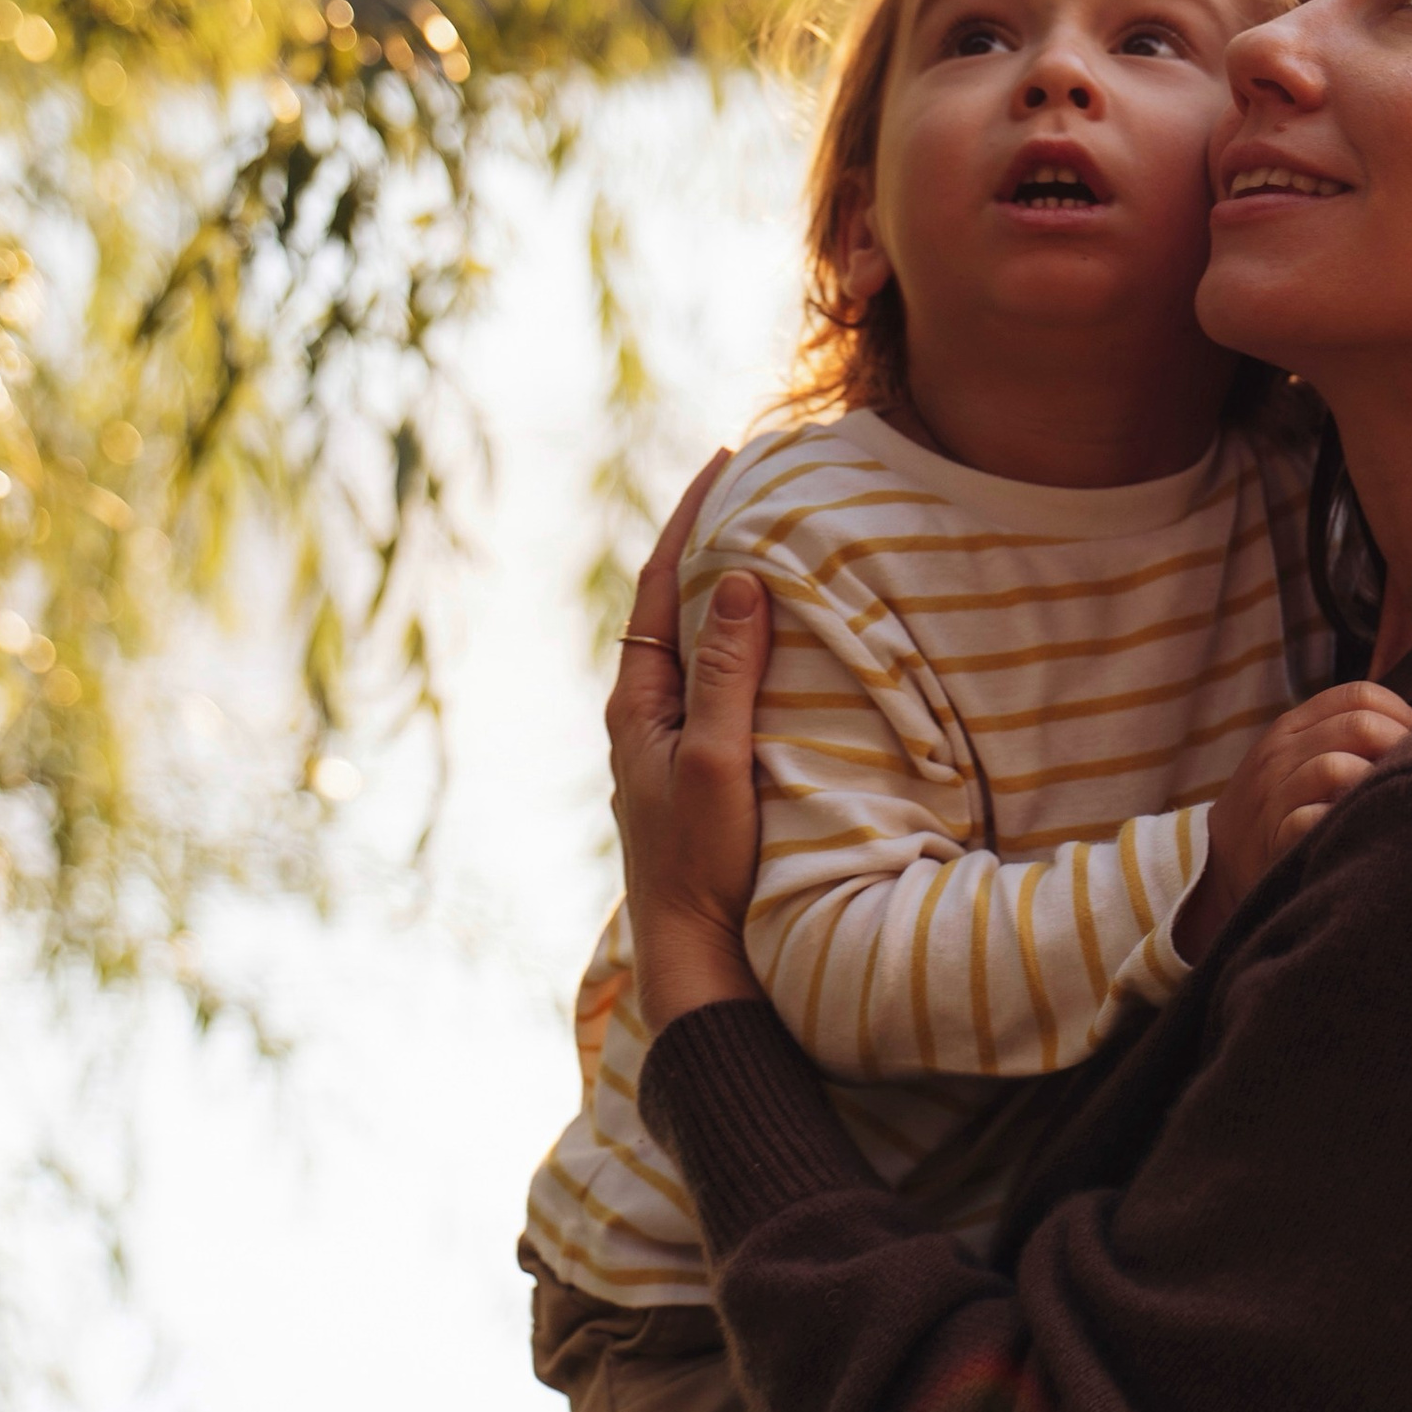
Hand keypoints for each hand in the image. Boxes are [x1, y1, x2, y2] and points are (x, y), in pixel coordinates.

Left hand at [605, 454, 773, 1032]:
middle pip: (672, 602)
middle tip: (753, 483)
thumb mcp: (717, 759)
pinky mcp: (692, 765)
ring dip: (722, 588)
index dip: (692, 517)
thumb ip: (726, 673)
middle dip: (707, 539)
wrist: (696, 953)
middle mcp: (644, 711)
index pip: (659, 583)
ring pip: (693, 641)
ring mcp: (665, 740)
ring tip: (765, 539)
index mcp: (638, 699)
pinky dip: (738, 639)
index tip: (727, 458)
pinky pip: (713, 678)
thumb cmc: (703, 861)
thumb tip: (733, 579)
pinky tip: (773, 639)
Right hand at [1175, 678, 1411, 957]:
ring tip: (1384, 801)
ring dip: (1372, 783)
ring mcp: (1273, 796)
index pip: (1358, 696)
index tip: (1409, 741)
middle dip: (1397, 745)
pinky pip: (1315, 819)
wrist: (1219, 867)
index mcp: (1290, 727)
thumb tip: (1409, 729)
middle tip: (1410, 772)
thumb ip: (1337, 737)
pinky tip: (1356, 828)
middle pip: (1358, 725)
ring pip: (1337, 767)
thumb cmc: (1276, 808)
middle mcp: (1279, 754)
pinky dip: (1342, 821)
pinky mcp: (1274, 839)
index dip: (1397, 714)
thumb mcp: (1293, 759)